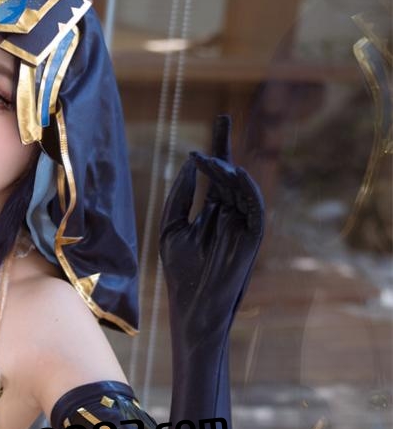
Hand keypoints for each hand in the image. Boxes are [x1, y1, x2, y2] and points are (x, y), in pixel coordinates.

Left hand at [158, 114, 264, 340]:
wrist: (192, 309)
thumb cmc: (181, 273)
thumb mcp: (172, 227)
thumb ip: (180, 195)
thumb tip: (192, 161)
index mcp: (212, 212)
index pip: (217, 174)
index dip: (218, 147)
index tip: (220, 119)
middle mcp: (230, 214)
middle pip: (231, 173)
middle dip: (226, 146)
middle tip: (222, 119)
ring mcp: (243, 225)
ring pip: (241, 187)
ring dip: (227, 170)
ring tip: (210, 159)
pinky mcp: (252, 238)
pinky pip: (255, 208)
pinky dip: (247, 189)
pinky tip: (233, 174)